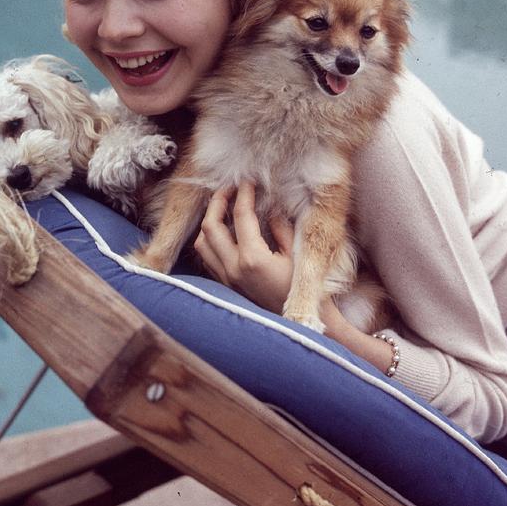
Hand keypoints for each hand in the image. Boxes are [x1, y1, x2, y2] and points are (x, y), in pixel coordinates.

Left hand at [193, 181, 295, 313]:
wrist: (298, 324)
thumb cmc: (303, 288)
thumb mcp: (296, 254)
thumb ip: (280, 227)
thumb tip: (269, 207)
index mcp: (253, 259)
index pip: (241, 216)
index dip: (244, 193)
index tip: (249, 181)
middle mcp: (233, 268)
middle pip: (210, 226)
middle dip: (218, 201)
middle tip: (229, 188)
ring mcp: (226, 278)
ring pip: (202, 243)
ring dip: (209, 221)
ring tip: (223, 206)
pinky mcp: (225, 285)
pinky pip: (207, 257)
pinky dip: (210, 239)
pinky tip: (224, 230)